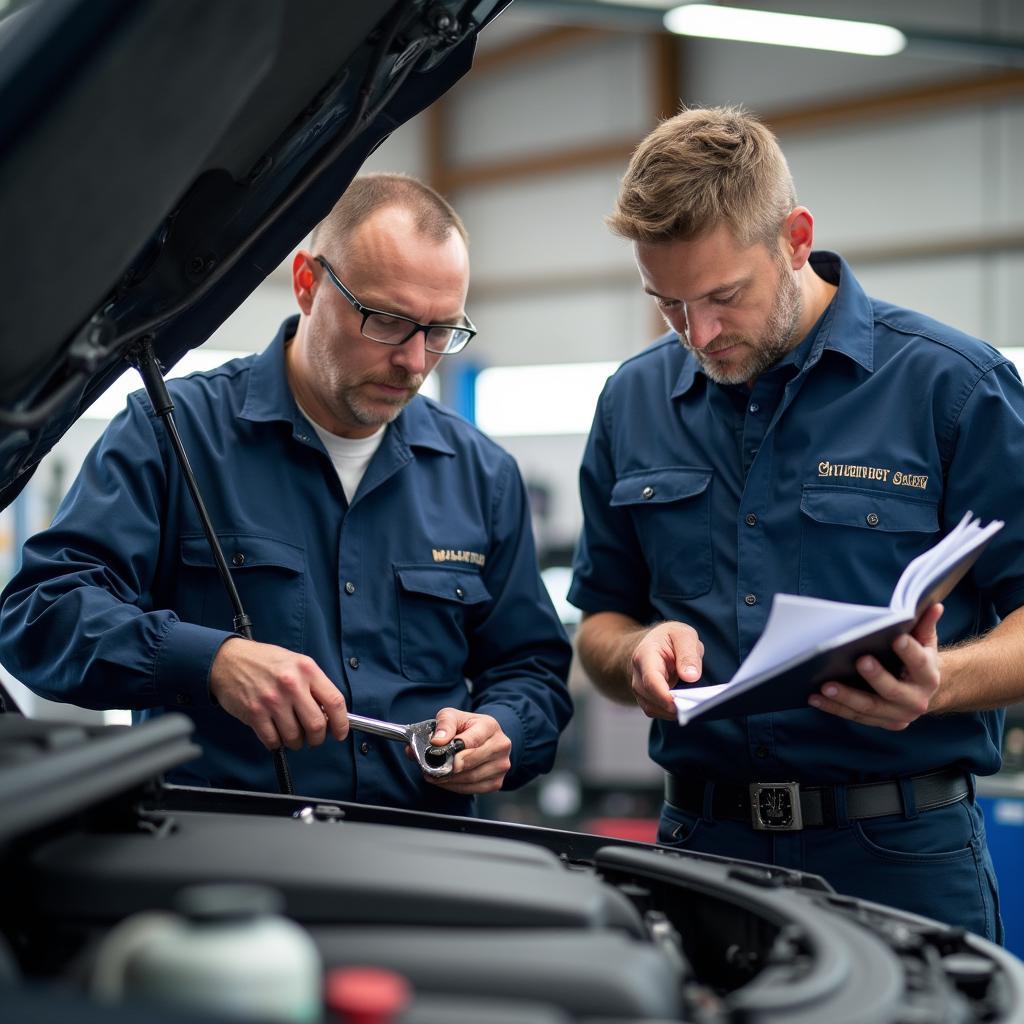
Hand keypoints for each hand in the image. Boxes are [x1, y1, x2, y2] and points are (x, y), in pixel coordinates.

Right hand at [210, 637, 348, 749]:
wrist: (228, 660)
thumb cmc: (264, 662)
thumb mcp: (296, 663)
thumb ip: (314, 685)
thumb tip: (330, 713)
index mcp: (307, 669)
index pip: (335, 701)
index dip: (342, 723)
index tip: (340, 733)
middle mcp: (291, 684)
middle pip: (316, 725)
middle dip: (318, 738)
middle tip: (314, 738)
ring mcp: (272, 700)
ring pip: (295, 737)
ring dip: (296, 742)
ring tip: (292, 734)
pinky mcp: (254, 713)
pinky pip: (273, 741)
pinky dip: (277, 743)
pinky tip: (275, 733)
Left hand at [407, 707, 511, 793]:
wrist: (482, 737)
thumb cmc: (466, 727)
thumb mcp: (452, 716)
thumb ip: (444, 725)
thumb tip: (437, 741)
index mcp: (490, 726)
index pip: (474, 739)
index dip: (457, 749)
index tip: (442, 753)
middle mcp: (501, 745)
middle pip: (473, 761)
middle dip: (450, 766)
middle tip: (432, 768)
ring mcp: (501, 765)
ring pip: (472, 778)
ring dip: (450, 779)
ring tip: (434, 774)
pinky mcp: (497, 781)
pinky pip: (473, 789)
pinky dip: (456, 787)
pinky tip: (446, 780)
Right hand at [630, 621, 704, 719]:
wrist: (655, 643)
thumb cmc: (670, 638)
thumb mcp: (683, 635)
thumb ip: (688, 654)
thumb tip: (691, 677)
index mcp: (645, 655)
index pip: (651, 680)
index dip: (664, 695)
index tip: (681, 704)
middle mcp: (638, 674)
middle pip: (651, 698)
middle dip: (673, 706)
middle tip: (696, 707)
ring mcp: (640, 688)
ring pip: (653, 709)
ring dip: (673, 712)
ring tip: (694, 707)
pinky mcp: (646, 698)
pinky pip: (657, 711)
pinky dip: (671, 713)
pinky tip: (686, 707)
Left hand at [808, 603, 943, 729]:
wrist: (922, 691)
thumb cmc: (917, 660)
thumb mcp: (925, 642)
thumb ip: (925, 624)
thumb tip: (934, 605)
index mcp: (928, 676)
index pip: (920, 663)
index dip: (910, 651)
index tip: (897, 639)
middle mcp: (916, 700)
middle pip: (892, 691)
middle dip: (876, 677)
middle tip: (859, 661)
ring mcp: (897, 715)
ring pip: (869, 708)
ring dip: (845, 698)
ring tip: (824, 686)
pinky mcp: (881, 722)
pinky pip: (855, 716)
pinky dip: (834, 708)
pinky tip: (815, 698)